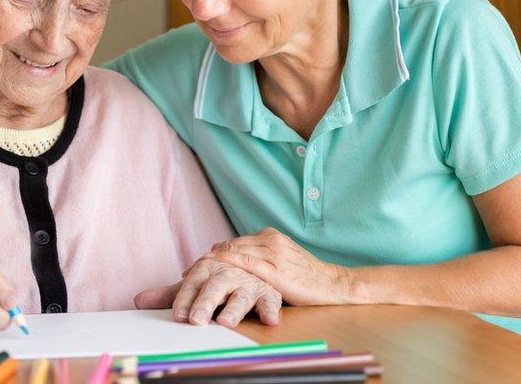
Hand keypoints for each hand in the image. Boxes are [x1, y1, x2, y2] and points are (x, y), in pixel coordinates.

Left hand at [134, 259, 281, 327]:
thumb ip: (170, 295)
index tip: (178, 315)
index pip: (192, 284)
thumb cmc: (219, 283)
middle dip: (205, 303)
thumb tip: (137, 301)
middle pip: (215, 287)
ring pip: (242, 294)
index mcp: (207, 269)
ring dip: (235, 308)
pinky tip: (269, 320)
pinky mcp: (268, 292)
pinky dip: (271, 309)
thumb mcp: (195, 287)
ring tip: (226, 321)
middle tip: (196, 320)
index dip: (185, 299)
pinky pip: (271, 300)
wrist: (253, 269)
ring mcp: (248, 282)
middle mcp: (228, 273)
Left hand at [206, 227, 352, 306]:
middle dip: (207, 260)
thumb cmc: (307, 276)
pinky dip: (227, 266)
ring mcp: (273, 253)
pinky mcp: (277, 269)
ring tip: (192, 276)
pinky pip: (246, 264)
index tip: (195, 266)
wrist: (334, 284)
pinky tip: (214, 273)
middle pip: (230, 247)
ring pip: (234, 253)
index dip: (213, 254)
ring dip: (212, 264)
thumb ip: (260, 256)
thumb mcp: (282, 259)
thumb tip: (232, 256)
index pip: (234, 243)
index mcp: (270, 236)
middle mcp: (270, 240)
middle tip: (187, 273)